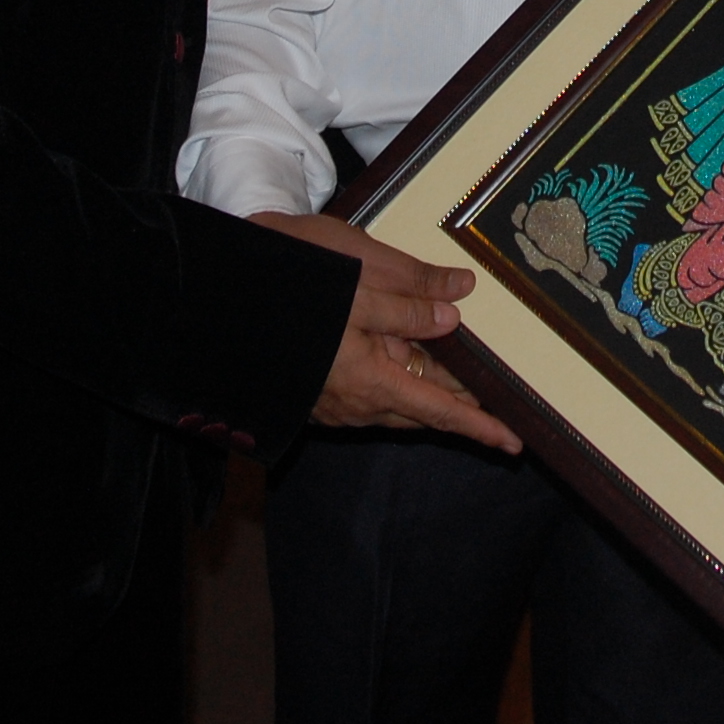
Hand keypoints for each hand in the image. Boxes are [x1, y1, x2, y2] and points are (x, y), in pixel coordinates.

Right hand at [251, 212, 522, 453]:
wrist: (209, 299)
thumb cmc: (287, 285)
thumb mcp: (357, 282)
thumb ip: (409, 298)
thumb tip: (456, 307)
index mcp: (369, 381)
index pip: (440, 411)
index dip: (480, 425)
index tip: (514, 442)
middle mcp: (352, 402)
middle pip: (421, 406)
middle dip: (459, 400)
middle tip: (497, 392)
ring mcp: (331, 400)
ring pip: (395, 396)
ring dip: (426, 382)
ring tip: (456, 360)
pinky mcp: (315, 388)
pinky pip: (368, 387)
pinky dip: (395, 373)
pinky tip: (401, 347)